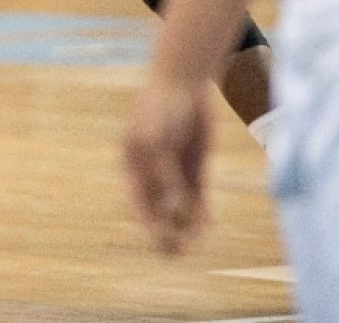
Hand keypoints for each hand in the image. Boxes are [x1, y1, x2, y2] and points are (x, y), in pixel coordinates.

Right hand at [123, 77, 211, 254]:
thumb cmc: (159, 109)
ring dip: (184, 225)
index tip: (153, 241)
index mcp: (132, 166)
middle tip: (172, 253)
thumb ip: (164, 174)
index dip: (143, 222)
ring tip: (192, 244)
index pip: (135, 201)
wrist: (183, 85)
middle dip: (162, 231)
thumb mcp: (156, 141)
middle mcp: (152, 172)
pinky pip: (198, 195)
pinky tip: (206, 226)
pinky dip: (201, 211)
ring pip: (179, 206)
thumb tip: (173, 207)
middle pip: (156, 209)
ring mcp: (174, 171)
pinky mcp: (195, 168)